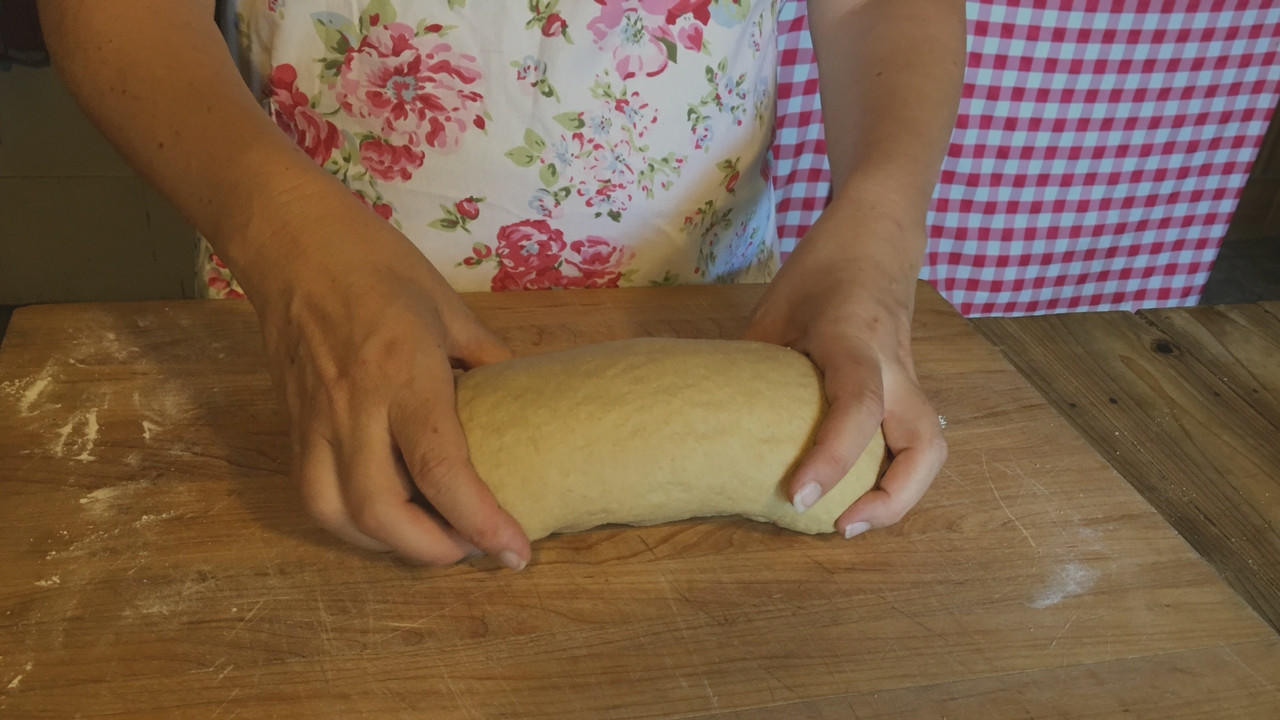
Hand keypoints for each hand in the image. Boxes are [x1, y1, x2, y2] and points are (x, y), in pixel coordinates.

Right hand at [239, 192, 530, 567]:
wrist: (289, 239)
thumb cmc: (375, 262)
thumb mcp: (448, 306)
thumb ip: (485, 360)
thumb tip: (521, 400)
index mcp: (403, 373)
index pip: (440, 470)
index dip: (480, 521)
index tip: (515, 551)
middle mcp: (354, 407)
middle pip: (381, 511)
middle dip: (431, 551)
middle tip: (474, 549)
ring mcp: (315, 419)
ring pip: (336, 513)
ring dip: (385, 544)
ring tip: (428, 539)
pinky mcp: (291, 423)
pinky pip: (312, 490)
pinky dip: (349, 519)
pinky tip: (381, 514)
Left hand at [746, 202, 946, 537]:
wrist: (877, 236)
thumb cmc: (821, 270)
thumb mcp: (774, 311)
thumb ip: (754, 369)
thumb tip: (720, 428)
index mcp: (855, 340)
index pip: (858, 405)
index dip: (832, 457)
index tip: (797, 497)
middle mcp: (894, 366)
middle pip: (924, 444)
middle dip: (892, 499)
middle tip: (840, 527)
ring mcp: (909, 379)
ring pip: (931, 449)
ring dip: (901, 495)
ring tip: (852, 521)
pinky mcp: (910, 389)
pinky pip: (916, 441)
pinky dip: (896, 475)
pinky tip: (860, 493)